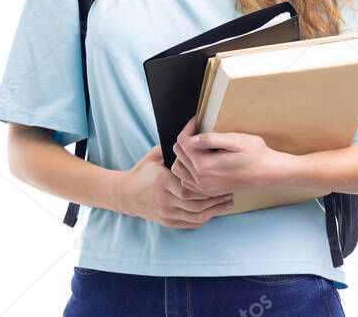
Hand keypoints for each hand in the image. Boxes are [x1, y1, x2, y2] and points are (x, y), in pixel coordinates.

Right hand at [115, 144, 234, 227]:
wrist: (126, 194)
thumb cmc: (143, 172)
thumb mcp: (155, 156)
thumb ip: (172, 148)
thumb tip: (192, 133)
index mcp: (162, 182)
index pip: (189, 187)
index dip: (207, 186)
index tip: (222, 180)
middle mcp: (164, 200)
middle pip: (196, 204)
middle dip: (216, 200)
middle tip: (231, 192)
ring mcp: (166, 213)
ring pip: (196, 216)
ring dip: (215, 210)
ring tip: (227, 202)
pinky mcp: (167, 222)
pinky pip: (191, 223)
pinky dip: (205, 218)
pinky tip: (215, 211)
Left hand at [171, 116, 288, 197]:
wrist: (268, 172)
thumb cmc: (256, 153)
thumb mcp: (236, 140)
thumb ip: (212, 139)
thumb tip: (193, 139)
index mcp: (205, 165)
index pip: (183, 142)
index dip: (188, 127)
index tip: (197, 120)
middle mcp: (201, 179)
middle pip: (179, 154)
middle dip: (186, 139)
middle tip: (199, 130)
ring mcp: (204, 188)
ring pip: (179, 168)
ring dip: (184, 155)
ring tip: (197, 145)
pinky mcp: (208, 192)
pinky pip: (186, 180)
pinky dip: (188, 169)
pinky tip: (199, 160)